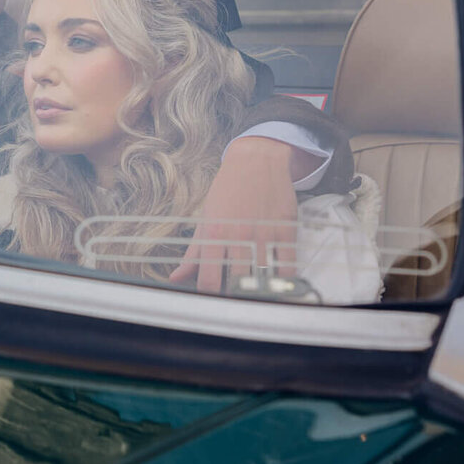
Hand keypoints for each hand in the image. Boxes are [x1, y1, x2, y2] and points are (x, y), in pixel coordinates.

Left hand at [168, 136, 299, 293]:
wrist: (256, 160)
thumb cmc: (227, 191)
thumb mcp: (206, 219)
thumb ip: (193, 253)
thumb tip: (176, 278)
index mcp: (214, 235)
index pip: (209, 279)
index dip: (211, 296)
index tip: (215, 302)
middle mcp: (238, 236)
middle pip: (237, 282)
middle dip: (237, 297)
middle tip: (238, 303)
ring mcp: (264, 233)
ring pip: (264, 277)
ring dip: (261, 290)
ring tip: (258, 296)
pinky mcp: (285, 229)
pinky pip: (287, 265)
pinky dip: (284, 280)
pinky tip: (279, 285)